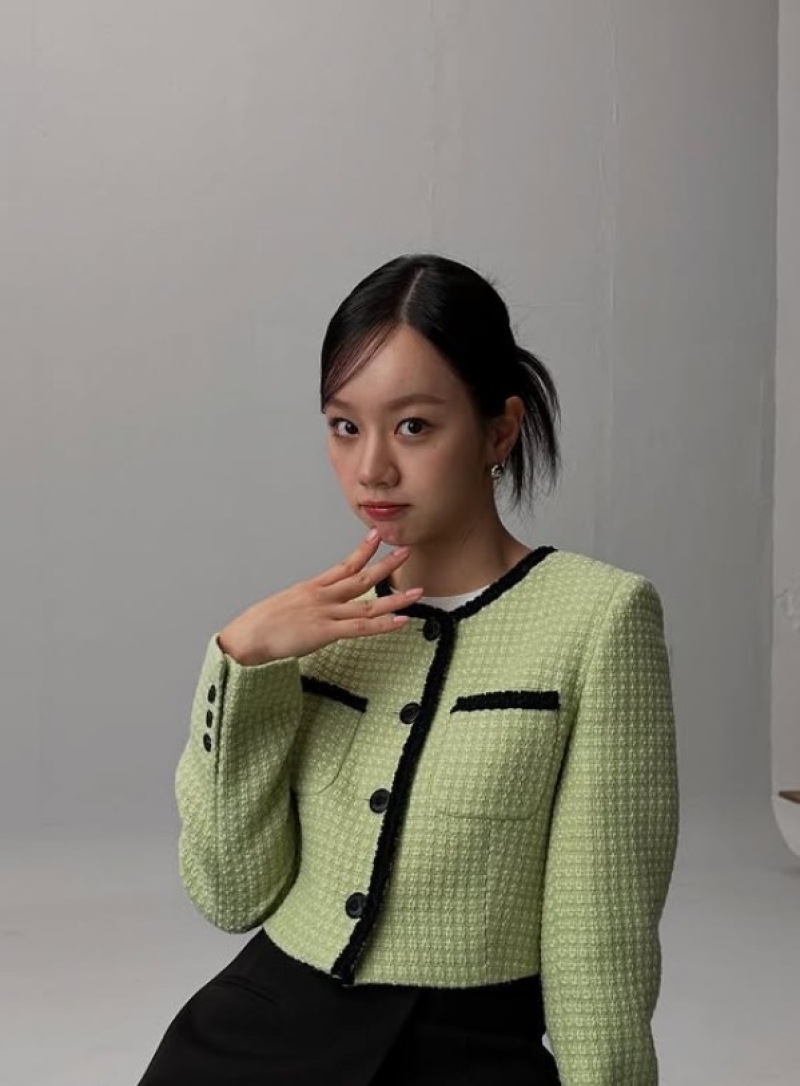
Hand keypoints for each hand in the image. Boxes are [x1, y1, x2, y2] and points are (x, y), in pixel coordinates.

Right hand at [216, 532, 422, 663]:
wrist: (247, 637)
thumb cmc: (260, 626)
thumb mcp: (285, 607)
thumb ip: (305, 606)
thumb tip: (314, 610)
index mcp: (312, 588)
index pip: (343, 565)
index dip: (362, 551)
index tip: (376, 536)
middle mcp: (322, 596)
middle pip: (361, 577)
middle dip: (385, 564)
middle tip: (406, 550)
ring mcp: (325, 613)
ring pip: (367, 603)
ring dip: (395, 597)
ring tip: (417, 590)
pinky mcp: (325, 632)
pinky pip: (360, 628)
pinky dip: (383, 625)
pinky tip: (401, 620)